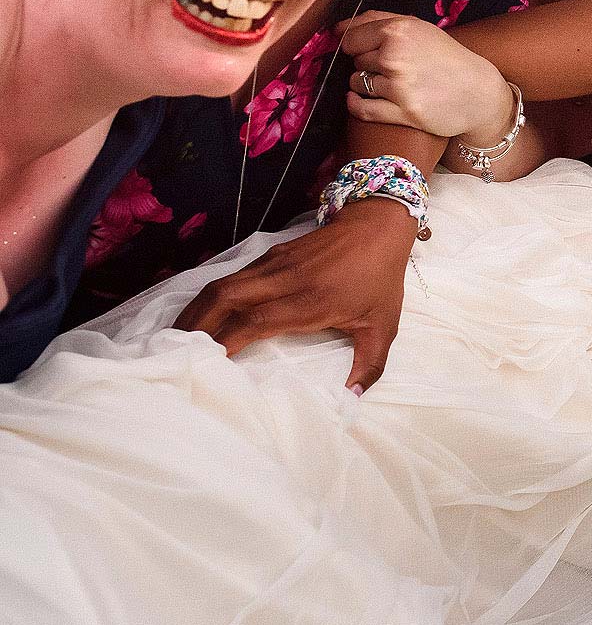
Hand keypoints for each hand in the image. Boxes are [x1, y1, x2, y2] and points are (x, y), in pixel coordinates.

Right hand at [173, 197, 417, 391]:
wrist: (378, 225)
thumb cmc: (380, 279)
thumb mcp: (383, 326)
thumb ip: (370, 364)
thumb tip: (350, 399)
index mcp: (310, 300)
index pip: (256, 321)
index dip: (227, 341)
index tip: (207, 363)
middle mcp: (285, 280)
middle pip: (226, 298)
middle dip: (196, 325)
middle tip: (176, 352)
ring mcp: (274, 263)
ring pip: (222, 284)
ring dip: (196, 310)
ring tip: (178, 337)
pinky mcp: (270, 254)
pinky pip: (231, 276)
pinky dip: (210, 296)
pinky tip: (200, 315)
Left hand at [338, 10, 514, 142]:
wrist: (479, 93)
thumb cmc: (449, 59)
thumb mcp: (420, 28)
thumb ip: (379, 20)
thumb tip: (338, 27)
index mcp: (399, 30)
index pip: (351, 38)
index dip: (356, 45)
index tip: (367, 50)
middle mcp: (396, 56)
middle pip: (355, 61)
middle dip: (367, 65)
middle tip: (391, 68)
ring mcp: (399, 86)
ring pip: (356, 83)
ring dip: (365, 85)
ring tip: (388, 84)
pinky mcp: (403, 112)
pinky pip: (361, 109)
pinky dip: (356, 105)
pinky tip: (362, 101)